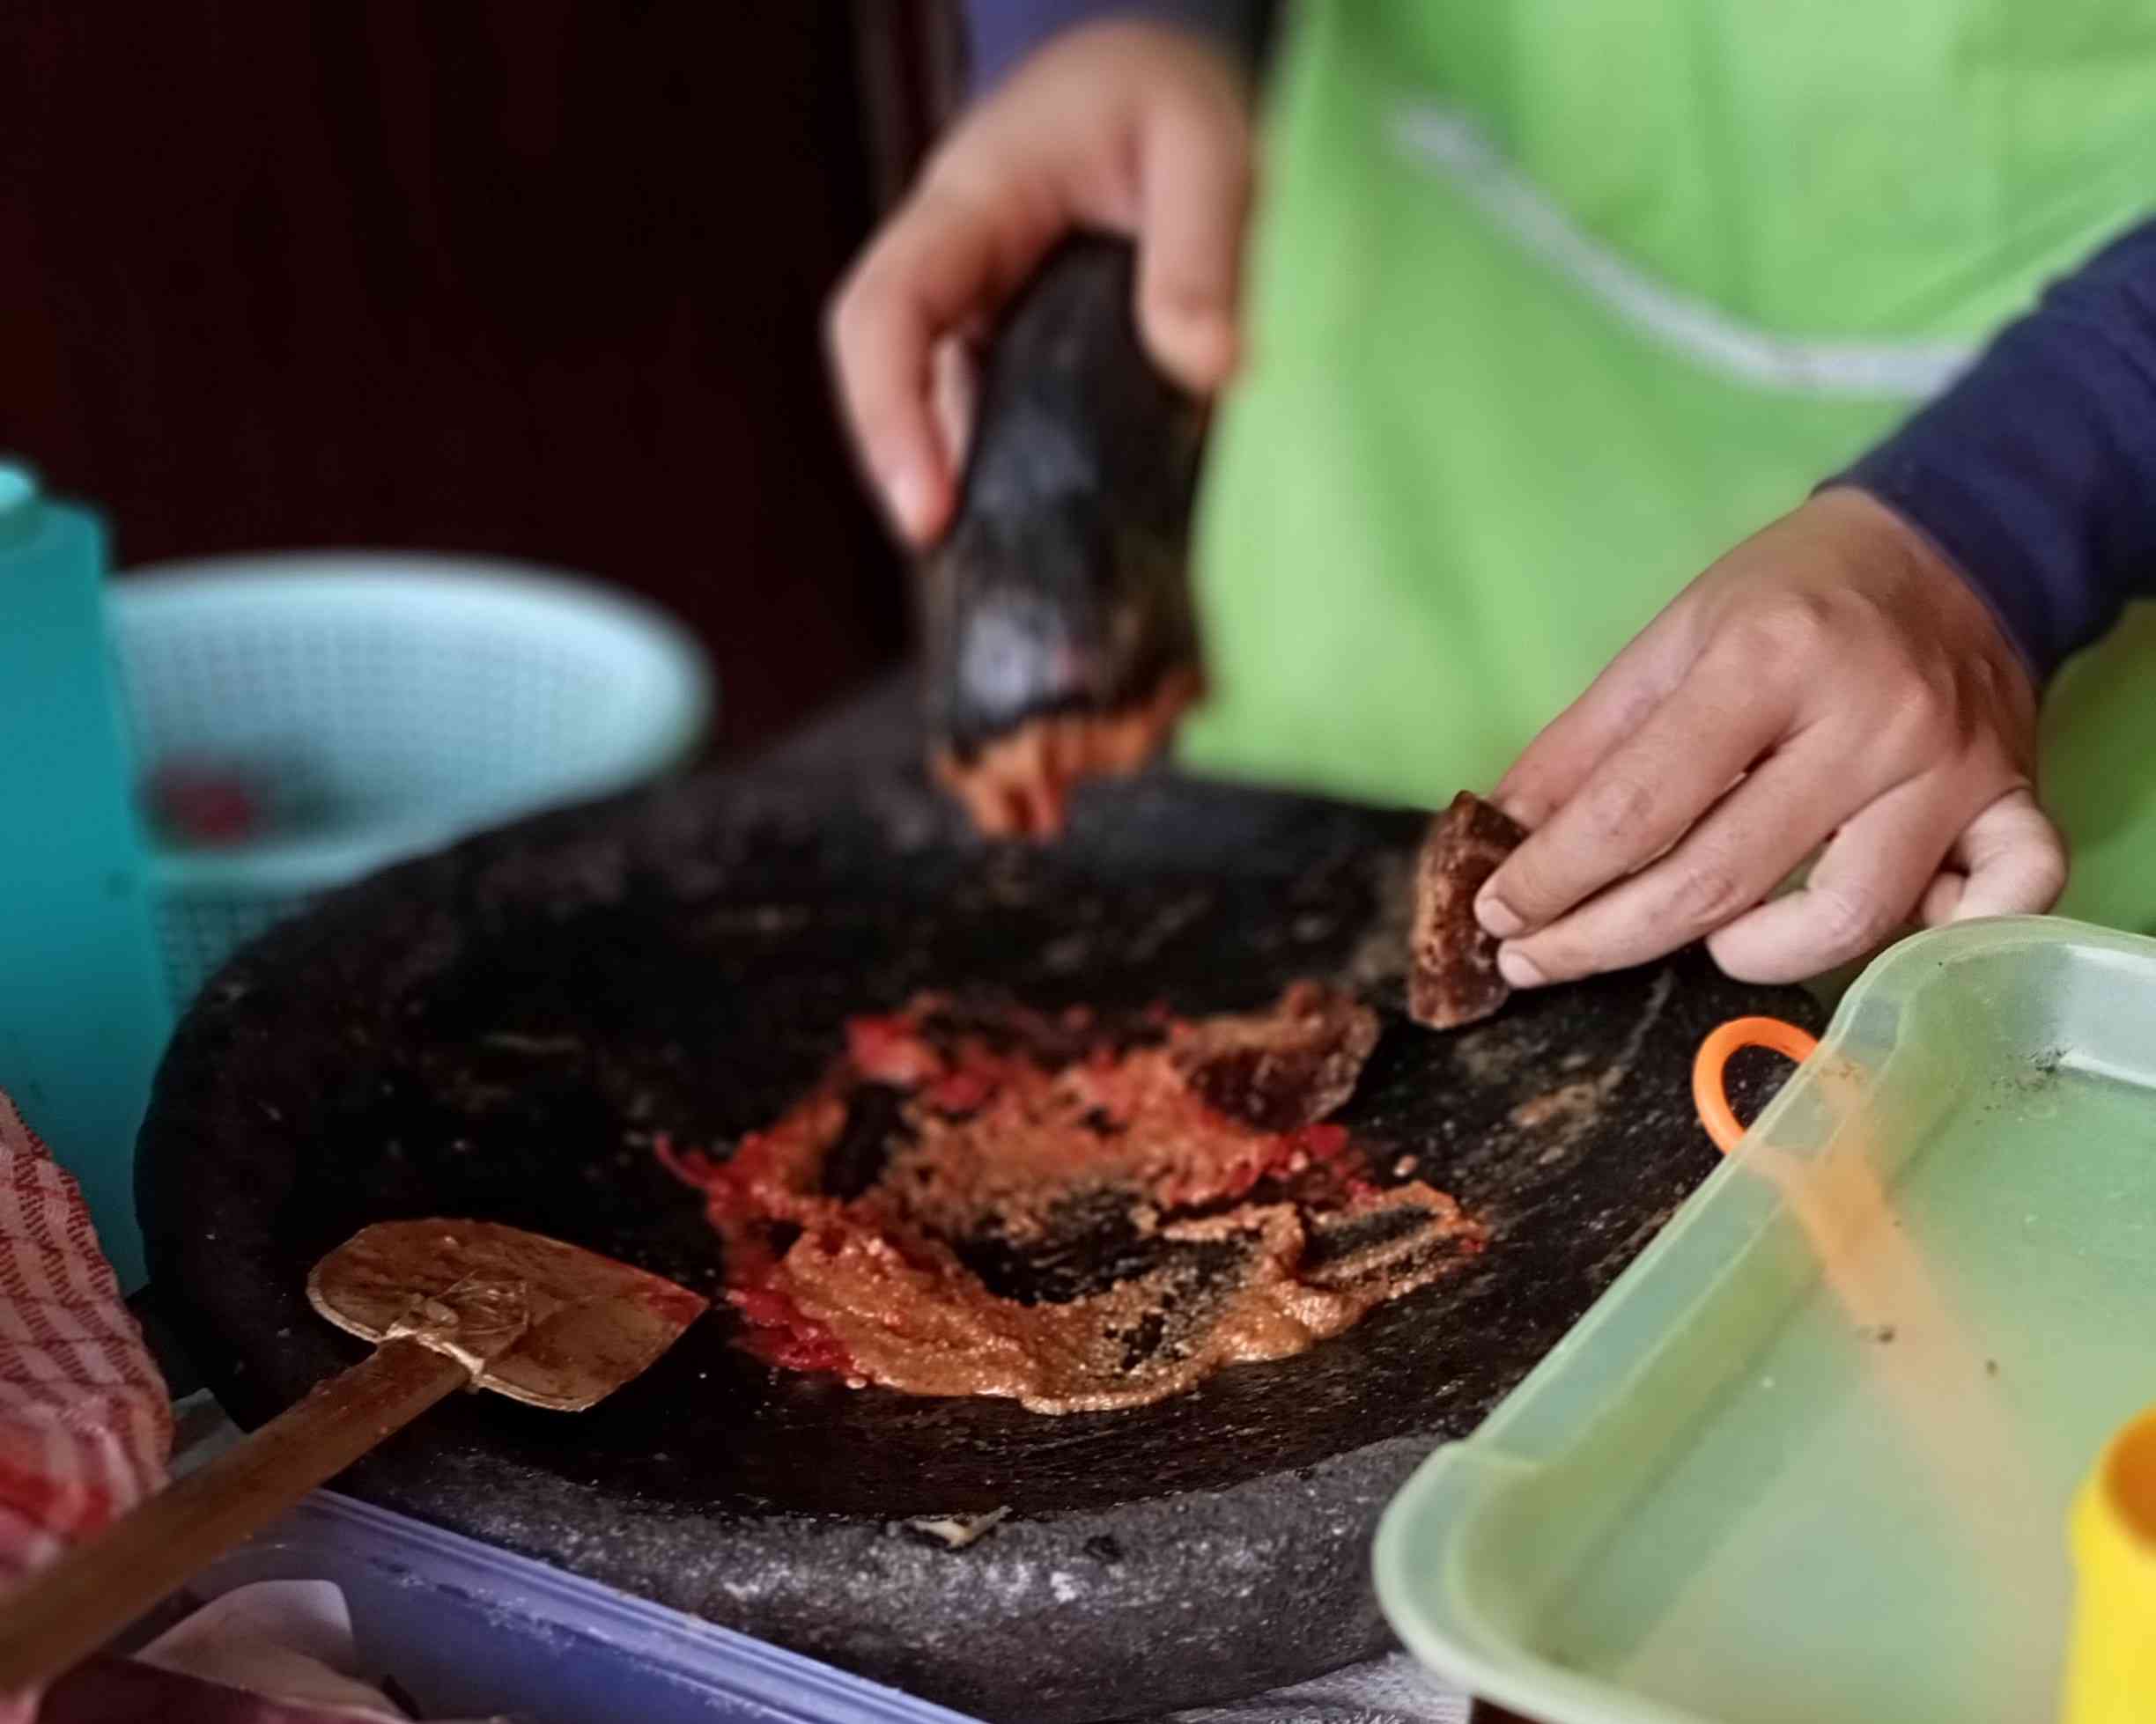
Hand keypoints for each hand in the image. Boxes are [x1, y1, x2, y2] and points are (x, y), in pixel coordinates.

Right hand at [826, 20, 1251, 545]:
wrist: (1167, 82)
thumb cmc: (1172, 94)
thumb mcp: (1202, 144)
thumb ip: (1203, 249)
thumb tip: (1210, 368)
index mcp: (971, 204)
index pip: (885, 312)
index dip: (888, 417)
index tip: (926, 511)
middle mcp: (959, 267)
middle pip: (895, 383)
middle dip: (917, 480)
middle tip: (978, 573)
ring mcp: (985, 311)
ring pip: (945, 414)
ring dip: (972, 493)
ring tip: (1023, 579)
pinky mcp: (1025, 349)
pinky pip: (1001, 420)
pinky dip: (1021, 480)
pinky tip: (1068, 541)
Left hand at [1476, 488, 2065, 986]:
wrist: (1953, 546)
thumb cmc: (1794, 595)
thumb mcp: (1673, 636)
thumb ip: (1585, 742)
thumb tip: (1502, 833)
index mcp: (1768, 660)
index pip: (1639, 807)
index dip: (1555, 878)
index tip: (1499, 919)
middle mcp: (1868, 721)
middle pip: (1723, 879)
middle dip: (1608, 939)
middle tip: (1540, 962)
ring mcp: (1953, 770)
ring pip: (1848, 918)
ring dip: (1753, 955)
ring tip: (1704, 941)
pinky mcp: (2018, 800)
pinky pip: (1999, 902)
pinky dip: (1939, 943)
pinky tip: (1869, 948)